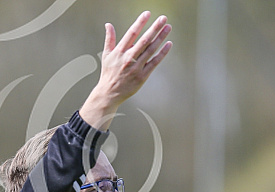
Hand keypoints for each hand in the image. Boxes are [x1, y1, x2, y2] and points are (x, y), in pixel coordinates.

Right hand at [80, 11, 171, 130]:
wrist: (109, 93)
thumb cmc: (108, 73)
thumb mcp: (106, 55)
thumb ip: (109, 39)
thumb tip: (108, 24)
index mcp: (119, 52)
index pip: (131, 33)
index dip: (140, 23)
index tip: (147, 13)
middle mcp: (128, 58)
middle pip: (144, 40)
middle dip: (154, 28)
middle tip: (163, 18)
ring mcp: (136, 67)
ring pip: (150, 50)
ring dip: (160, 38)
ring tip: (168, 27)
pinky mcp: (142, 76)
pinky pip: (154, 62)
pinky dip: (162, 53)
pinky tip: (168, 44)